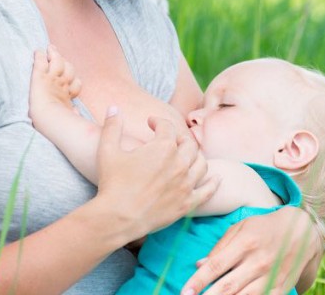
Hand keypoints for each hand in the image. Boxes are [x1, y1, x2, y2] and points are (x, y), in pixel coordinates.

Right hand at [94, 107, 217, 238]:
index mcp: (163, 147)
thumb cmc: (112, 183)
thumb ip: (112, 126)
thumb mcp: (107, 150)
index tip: (151, 123)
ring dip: (195, 156)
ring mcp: (186, 184)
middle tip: (169, 140)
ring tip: (188, 156)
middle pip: (188, 143)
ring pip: (202, 164)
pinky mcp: (187, 203)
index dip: (157, 121)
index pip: (167, 126)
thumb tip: (113, 107)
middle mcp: (179, 163)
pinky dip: (214, 182)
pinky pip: (208, 190)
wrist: (118, 217)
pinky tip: (217, 178)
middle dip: (179, 138)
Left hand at [181, 206, 321, 294]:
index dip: (198, 281)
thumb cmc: (265, 227)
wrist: (303, 231)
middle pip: (227, 287)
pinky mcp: (280, 289)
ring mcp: (270, 277)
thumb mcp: (242, 227)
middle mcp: (258, 262)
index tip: (185, 292)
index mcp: (246, 243)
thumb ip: (220, 247)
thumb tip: (199, 265)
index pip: (216, 265)